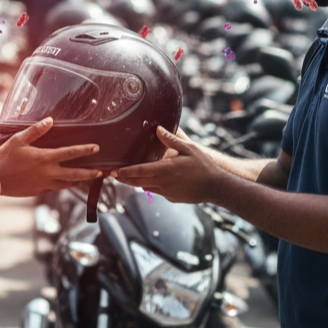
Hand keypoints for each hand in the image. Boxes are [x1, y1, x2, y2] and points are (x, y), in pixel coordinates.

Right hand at [0, 117, 101, 196]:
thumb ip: (36, 130)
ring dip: (76, 180)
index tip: (96, 148)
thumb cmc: (5, 158)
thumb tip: (50, 120)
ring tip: (84, 178)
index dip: (85, 150)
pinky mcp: (38, 191)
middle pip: (75, 174)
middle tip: (101, 171)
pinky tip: (62, 182)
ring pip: (66, 184)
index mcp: (46, 158)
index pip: (71, 153)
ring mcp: (44, 184)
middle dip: (89, 173)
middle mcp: (49, 173)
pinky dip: (61, 185)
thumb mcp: (18, 139)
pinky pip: (54, 188)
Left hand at [110, 126, 225, 203]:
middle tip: (112, 174)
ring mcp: (166, 192)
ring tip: (124, 176)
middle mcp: (162, 183)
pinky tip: (146, 179)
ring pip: (144, 187)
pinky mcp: (170, 197)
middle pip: (137, 182)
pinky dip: (148, 185)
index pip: (139, 171)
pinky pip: (155, 191)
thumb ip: (171, 140)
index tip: (113, 172)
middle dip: (123, 179)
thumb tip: (157, 129)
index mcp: (165, 170)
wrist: (215, 187)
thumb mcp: (189, 149)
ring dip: (134, 182)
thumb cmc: (203, 166)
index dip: (124, 172)